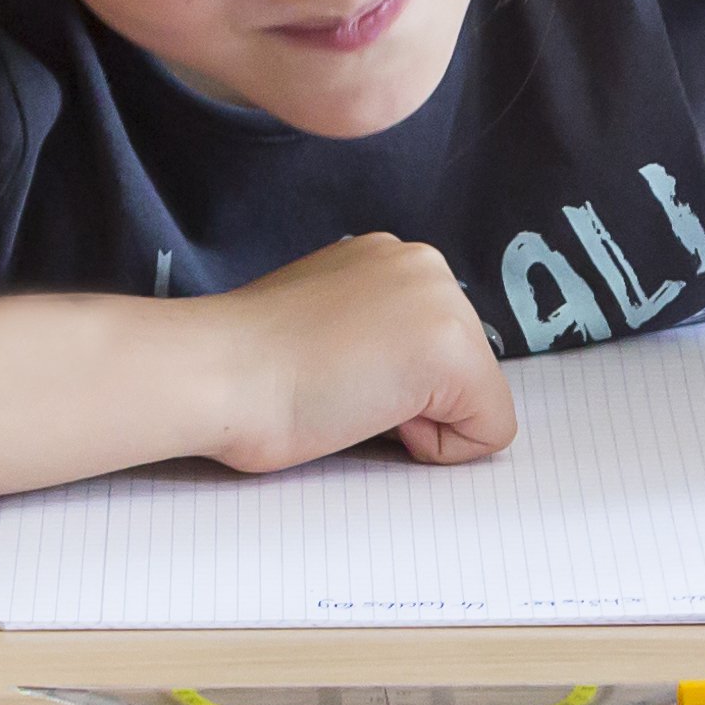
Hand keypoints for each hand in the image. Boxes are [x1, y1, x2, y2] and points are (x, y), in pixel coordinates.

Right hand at [196, 234, 514, 473]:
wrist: (216, 372)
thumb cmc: (245, 365)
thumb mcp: (325, 320)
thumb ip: (373, 330)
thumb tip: (403, 377)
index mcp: (389, 256)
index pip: (434, 346)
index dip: (390, 383)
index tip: (331, 370)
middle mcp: (425, 264)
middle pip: (466, 372)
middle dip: (414, 401)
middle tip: (337, 387)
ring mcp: (443, 303)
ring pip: (479, 401)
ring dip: (421, 421)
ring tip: (348, 397)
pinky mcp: (452, 352)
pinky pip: (489, 431)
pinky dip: (437, 448)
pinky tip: (368, 413)